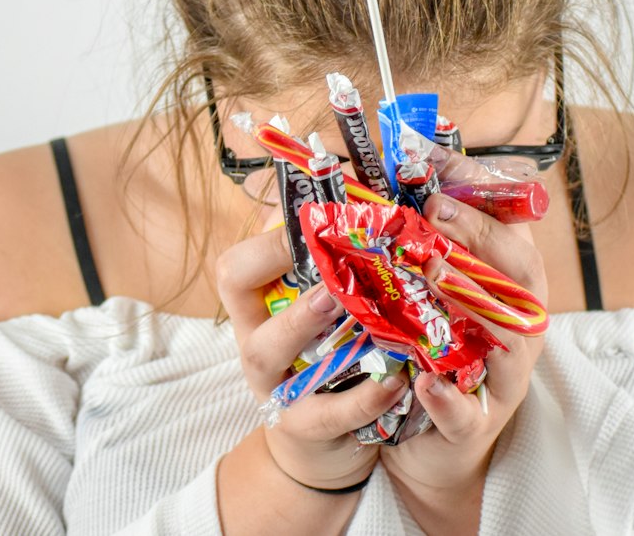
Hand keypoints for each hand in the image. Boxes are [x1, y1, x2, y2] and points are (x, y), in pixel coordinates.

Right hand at [215, 222, 408, 490]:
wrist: (324, 439)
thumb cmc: (325, 352)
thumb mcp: (318, 307)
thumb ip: (326, 260)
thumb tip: (353, 193)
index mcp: (255, 306)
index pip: (237, 266)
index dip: (269, 241)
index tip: (311, 222)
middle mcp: (254, 341)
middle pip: (238, 295)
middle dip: (277, 269)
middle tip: (325, 265)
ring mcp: (273, 385)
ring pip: (267, 352)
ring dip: (300, 322)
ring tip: (343, 304)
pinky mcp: (304, 426)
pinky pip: (328, 412)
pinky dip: (363, 397)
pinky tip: (395, 380)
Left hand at [378, 192, 547, 520]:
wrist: (437, 439)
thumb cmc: (442, 346)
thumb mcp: (442, 287)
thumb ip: (433, 235)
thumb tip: (407, 169)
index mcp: (512, 285)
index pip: (514, 227)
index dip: (482, 193)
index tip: (439, 166)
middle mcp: (520, 326)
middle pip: (522, 273)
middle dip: (480, 235)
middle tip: (433, 211)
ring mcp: (505, 378)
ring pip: (508, 338)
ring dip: (470, 300)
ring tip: (432, 273)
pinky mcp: (476, 426)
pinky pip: (468, 413)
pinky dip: (447, 398)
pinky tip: (423, 383)